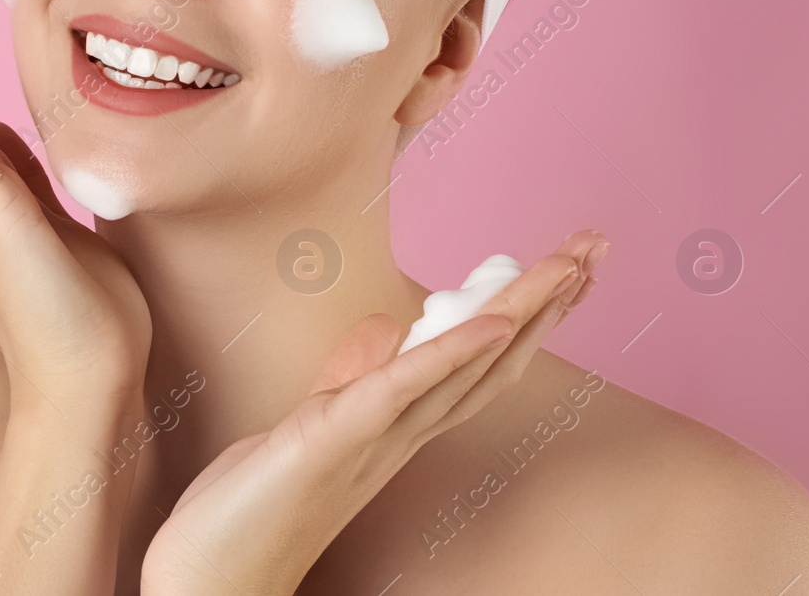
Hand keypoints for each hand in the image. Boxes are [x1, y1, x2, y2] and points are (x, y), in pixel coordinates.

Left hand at [141, 230, 607, 595]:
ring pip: (464, 368)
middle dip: (546, 302)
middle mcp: (400, 436)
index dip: (526, 313)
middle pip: (491, 359)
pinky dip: (449, 354)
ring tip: (569, 264)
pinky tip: (491, 320)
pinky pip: (399, 392)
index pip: (477, 361)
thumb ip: (353, 382)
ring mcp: (371, 440)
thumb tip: (383, 330)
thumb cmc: (256, 507)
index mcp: (397, 426)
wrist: (213, 579)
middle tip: (595, 246)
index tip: (567, 265)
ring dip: (522, 312)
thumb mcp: (311, 426)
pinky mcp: (330, 440)